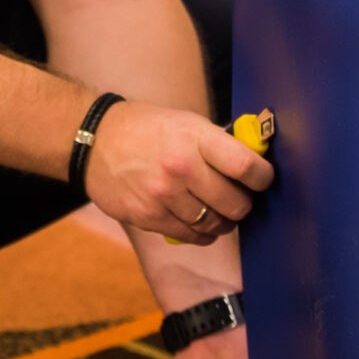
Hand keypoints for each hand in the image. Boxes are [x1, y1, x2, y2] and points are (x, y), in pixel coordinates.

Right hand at [82, 102, 275, 241]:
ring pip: (216, 224)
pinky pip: (193, 236)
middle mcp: (181, 166)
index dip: (262, 178)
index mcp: (195, 136)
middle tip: (239, 199)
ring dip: (223, 221)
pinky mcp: (149, 216)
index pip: (245, 166)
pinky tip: (200, 222)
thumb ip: (217, 144)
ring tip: (218, 210)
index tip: (262, 179)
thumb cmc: (147, 129)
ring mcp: (164, 194)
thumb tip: (253, 165)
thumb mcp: (185, 122)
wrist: (96, 142)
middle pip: (235, 203)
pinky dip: (203, 233)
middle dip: (243, 204)